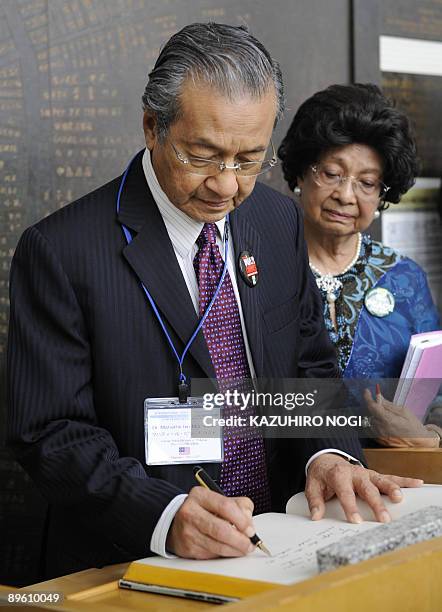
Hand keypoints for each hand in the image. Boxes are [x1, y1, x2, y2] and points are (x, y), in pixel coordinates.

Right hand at [166, 486, 255, 558]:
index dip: (242, 520)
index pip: (225, 506)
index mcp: (200, 496)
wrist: (177, 523)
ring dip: (235, 550)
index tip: (251, 530)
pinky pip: (212, 555)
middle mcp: (191, 512)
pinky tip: (229, 550)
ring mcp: (188, 532)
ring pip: (217, 546)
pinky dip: (224, 555)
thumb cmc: (203, 511)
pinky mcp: (188, 549)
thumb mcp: (218, 500)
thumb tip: (249, 521)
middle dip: (240, 540)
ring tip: (243, 549)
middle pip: (221, 529)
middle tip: (249, 543)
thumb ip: (239, 505)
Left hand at [305, 453, 422, 523]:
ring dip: (391, 489)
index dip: (350, 506)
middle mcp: (354, 472)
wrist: (326, 459)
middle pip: (366, 488)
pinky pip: (390, 477)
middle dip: (376, 502)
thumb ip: (315, 501)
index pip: (345, 492)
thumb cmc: (321, 476)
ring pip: (381, 480)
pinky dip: (403, 481)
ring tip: (400, 498)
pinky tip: (416, 483)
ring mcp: (366, 473)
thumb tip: (316, 516)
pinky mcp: (374, 475)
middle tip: (384, 518)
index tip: (356, 521)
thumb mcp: (312, 486)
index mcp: (338, 475)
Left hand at [364, 389, 439, 447]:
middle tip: (384, 406)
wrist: (418, 443)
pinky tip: (386, 425)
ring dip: (376, 416)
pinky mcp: (379, 440)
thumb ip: (389, 405)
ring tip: (389, 419)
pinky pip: (372, 428)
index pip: (372, 406)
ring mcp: (379, 435)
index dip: (368, 397)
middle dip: (376, 407)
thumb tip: (379, 398)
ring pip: (371, 420)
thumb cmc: (413, 426)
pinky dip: (377, 423)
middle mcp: (381, 428)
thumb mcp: (404, 411)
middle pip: (371, 412)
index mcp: (388, 420)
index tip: (367, 391)